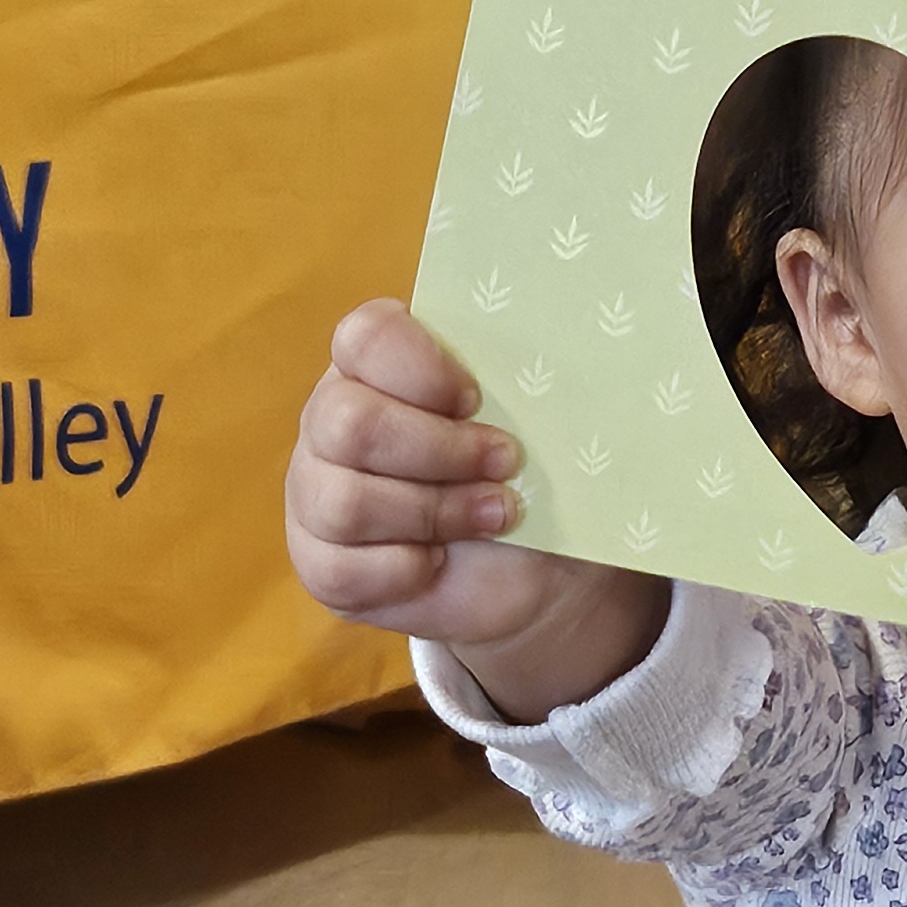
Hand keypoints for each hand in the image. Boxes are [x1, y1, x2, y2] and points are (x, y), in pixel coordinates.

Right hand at [285, 299, 666, 714]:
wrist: (532, 562)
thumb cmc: (532, 468)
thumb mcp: (542, 416)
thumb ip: (536, 376)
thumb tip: (590, 354)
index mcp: (378, 361)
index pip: (364, 337)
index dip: (420, 367)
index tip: (478, 397)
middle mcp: (333, 416)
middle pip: (348, 423)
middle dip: (439, 451)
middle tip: (507, 463)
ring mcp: (316, 491)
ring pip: (343, 502)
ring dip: (435, 512)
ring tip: (499, 514)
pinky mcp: (322, 562)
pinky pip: (344, 569)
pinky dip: (408, 569)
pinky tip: (443, 562)